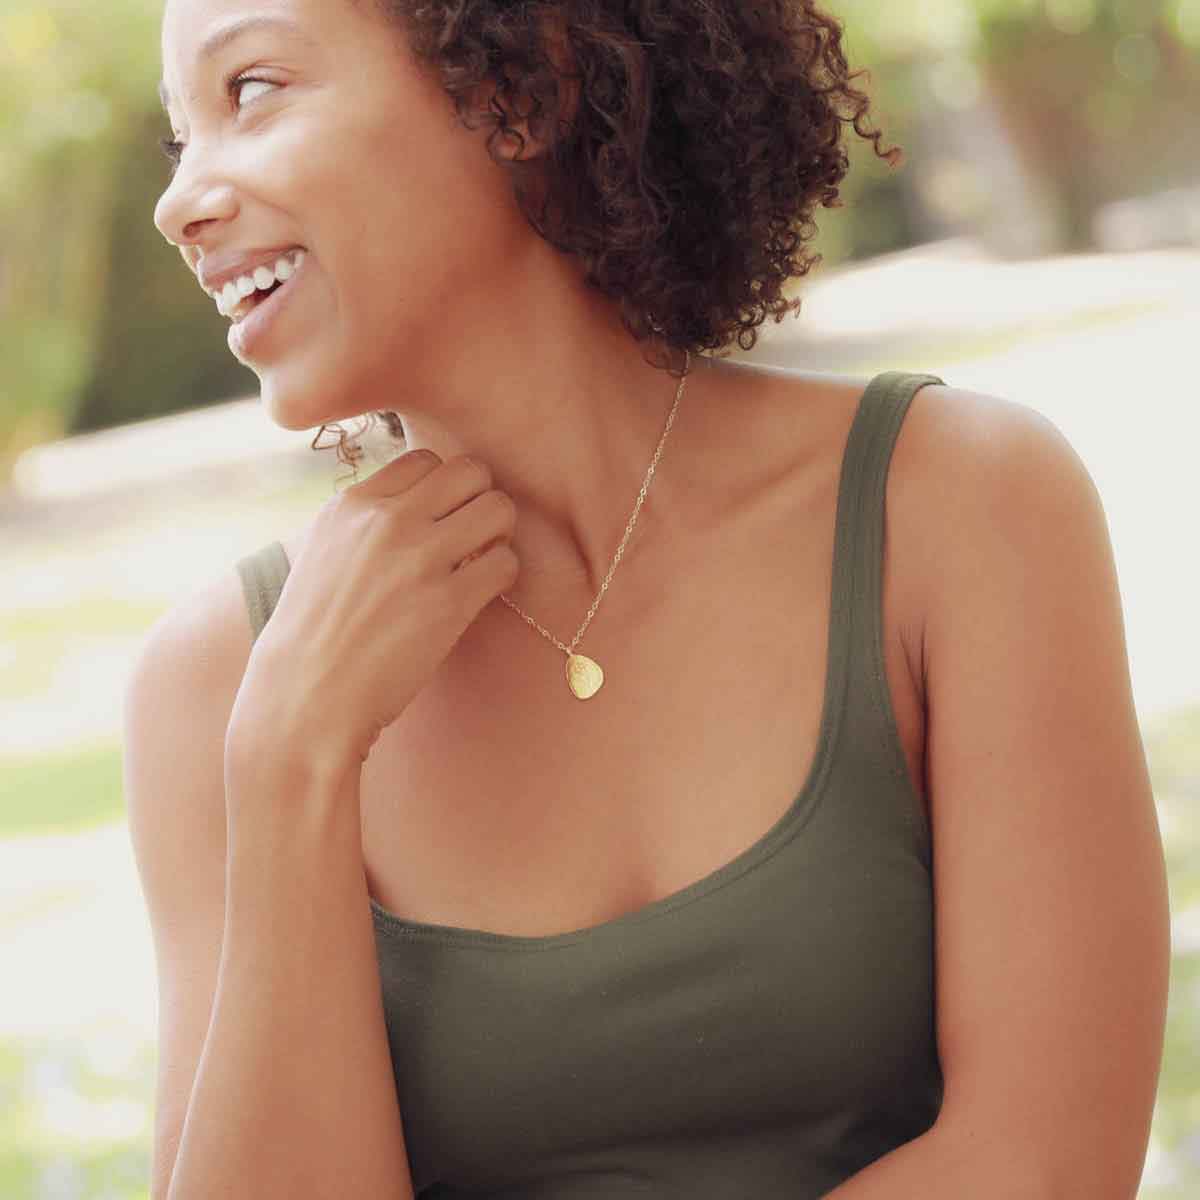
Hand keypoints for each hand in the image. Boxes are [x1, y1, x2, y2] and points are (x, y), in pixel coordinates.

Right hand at [227, 450, 518, 771]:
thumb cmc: (315, 633)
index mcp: (352, 505)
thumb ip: (365, 522)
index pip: (425, 459)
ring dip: (499, 535)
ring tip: (480, 562)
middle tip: (473, 535)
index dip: (442, 488)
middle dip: (480, 499)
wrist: (304, 698)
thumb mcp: (323, 554)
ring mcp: (419, 559)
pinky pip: (507, 563)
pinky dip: (503, 575)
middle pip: (470, 471)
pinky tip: (481, 594)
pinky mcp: (448, 603)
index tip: (439, 519)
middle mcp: (387, 522)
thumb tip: (416, 502)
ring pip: (499, 508)